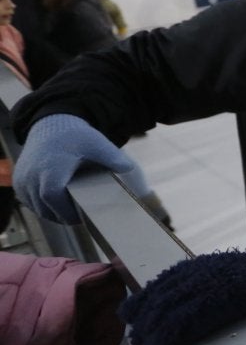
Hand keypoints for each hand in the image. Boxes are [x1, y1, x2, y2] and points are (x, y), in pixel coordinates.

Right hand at [14, 114, 149, 223]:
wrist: (51, 126)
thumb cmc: (74, 136)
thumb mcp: (96, 143)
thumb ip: (112, 156)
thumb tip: (128, 168)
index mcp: (51, 166)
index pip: (53, 195)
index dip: (66, 210)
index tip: (82, 217)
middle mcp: (33, 175)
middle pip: (45, 206)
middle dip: (63, 215)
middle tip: (80, 219)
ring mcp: (23, 180)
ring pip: (36, 207)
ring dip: (53, 213)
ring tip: (71, 213)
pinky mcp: (18, 183)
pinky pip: (29, 203)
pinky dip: (43, 207)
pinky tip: (58, 206)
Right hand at [119, 244, 245, 344]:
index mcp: (245, 289)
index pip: (197, 311)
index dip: (172, 335)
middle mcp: (223, 273)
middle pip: (174, 301)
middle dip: (153, 331)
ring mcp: (211, 265)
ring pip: (167, 287)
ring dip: (146, 314)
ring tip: (137, 342)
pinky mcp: (202, 264)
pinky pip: (169, 277)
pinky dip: (148, 294)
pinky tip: (131, 312)